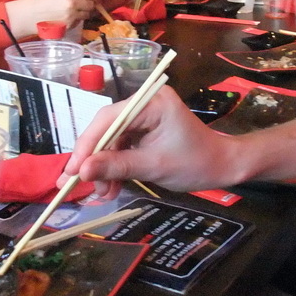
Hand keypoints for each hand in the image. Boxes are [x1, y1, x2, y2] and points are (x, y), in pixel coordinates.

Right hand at [5, 0, 94, 37]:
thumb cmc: (39, 1)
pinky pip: (79, 21)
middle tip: (90, 5)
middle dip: (92, 4)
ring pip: (87, 14)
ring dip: (86, 12)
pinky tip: (70, 17)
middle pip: (91, 4)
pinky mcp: (69, 25)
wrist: (27, 15)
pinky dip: (78, 19)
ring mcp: (72, 15)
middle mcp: (73, 2)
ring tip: (79, 11)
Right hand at [62, 86, 239, 191]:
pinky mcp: (144, 130)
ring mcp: (144, 116)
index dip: (88, 145)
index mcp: (152, 102)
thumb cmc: (195, 163)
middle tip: (81, 186)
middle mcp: (145, 103)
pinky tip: (110, 187)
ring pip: (110, 141)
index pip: (109, 119)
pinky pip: (120, 146)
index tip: (73, 170)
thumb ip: (117, 166)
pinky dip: (114, 167)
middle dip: (94, 159)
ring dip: (103, 168)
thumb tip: (82, 171)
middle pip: (106, 129)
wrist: (222, 166)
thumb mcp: (154, 166)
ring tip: (101, 193)